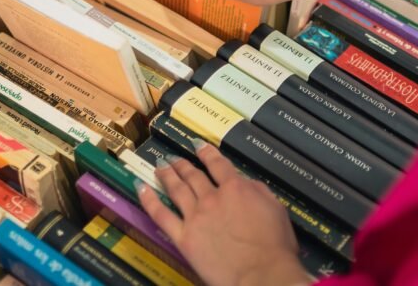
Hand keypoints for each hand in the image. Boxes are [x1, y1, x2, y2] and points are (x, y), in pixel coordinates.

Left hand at [139, 142, 309, 285]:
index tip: (197, 144)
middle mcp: (212, 197)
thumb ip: (258, 190)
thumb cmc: (274, 245)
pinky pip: (161, 215)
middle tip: (173, 158)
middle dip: (182, 164)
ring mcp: (195, 216)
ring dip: (167, 175)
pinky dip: (149, 199)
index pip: (217, 164)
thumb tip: (244, 182)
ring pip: (176, 189)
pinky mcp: (183, 237)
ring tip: (159, 166)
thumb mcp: (276, 208)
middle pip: (193, 175)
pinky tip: (142, 188)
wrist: (261, 274)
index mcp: (236, 188)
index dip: (206, 152)